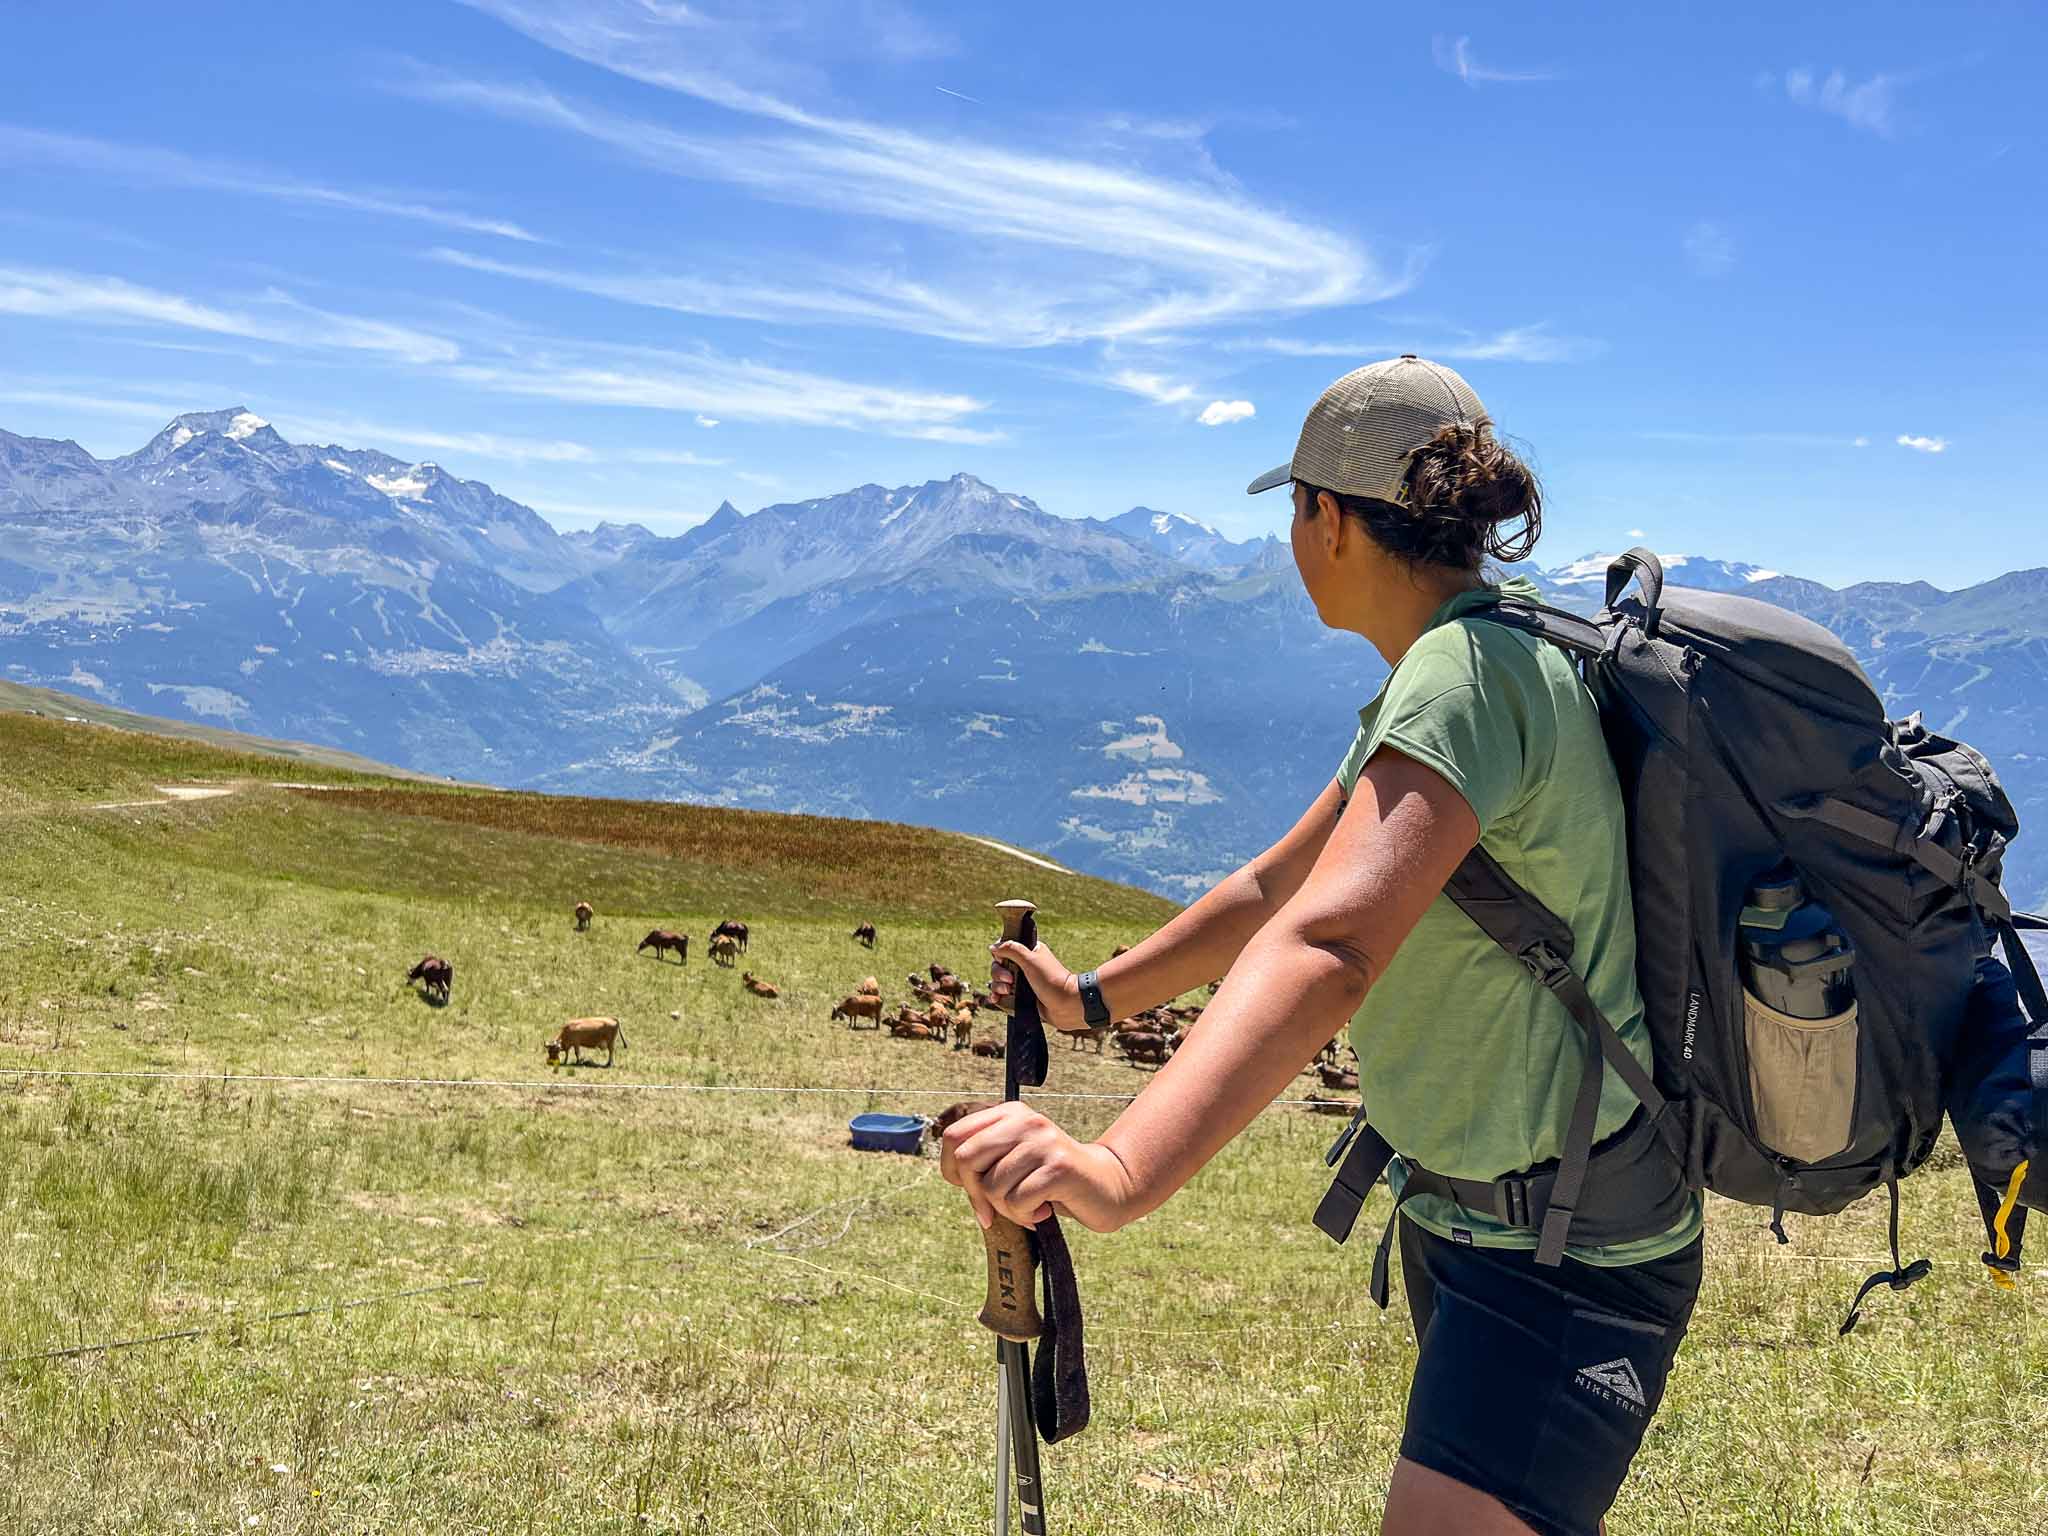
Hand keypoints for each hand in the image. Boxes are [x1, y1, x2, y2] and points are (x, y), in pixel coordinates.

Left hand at [941, 1101, 1136, 1233]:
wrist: (1105, 1188)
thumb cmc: (1050, 1181)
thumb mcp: (1013, 1163)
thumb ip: (983, 1162)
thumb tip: (953, 1175)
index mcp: (1009, 1113)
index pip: (953, 1137)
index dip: (952, 1171)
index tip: (973, 1191)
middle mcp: (1025, 1120)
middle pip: (966, 1160)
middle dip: (976, 1195)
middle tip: (996, 1211)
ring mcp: (1043, 1141)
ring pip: (992, 1186)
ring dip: (1007, 1210)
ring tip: (1030, 1207)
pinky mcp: (1059, 1166)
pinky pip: (1017, 1201)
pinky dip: (1025, 1216)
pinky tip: (1043, 1211)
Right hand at [989, 937, 1084, 1032]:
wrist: (1066, 1005)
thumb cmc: (1052, 980)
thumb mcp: (1031, 959)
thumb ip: (1011, 949)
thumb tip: (993, 947)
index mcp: (1028, 953)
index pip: (1004, 951)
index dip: (1000, 957)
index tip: (1005, 963)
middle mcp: (1023, 967)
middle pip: (998, 967)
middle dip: (999, 974)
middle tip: (1010, 980)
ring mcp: (1021, 984)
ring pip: (998, 982)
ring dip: (998, 986)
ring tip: (1008, 991)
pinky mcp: (1020, 999)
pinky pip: (1002, 996)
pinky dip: (997, 997)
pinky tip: (996, 999)